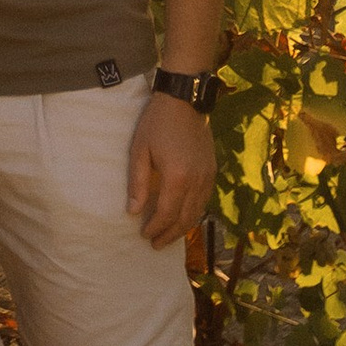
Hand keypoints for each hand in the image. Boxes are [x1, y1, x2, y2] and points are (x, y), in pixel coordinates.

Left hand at [126, 92, 215, 250]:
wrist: (184, 101)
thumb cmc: (157, 123)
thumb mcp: (140, 150)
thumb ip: (137, 183)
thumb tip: (133, 212)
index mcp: (178, 177)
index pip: (167, 213)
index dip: (155, 228)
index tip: (144, 235)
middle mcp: (197, 181)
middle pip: (185, 218)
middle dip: (170, 234)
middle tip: (156, 244)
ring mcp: (207, 176)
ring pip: (198, 212)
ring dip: (183, 228)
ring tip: (168, 236)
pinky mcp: (212, 171)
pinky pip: (204, 201)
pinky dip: (193, 213)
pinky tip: (182, 216)